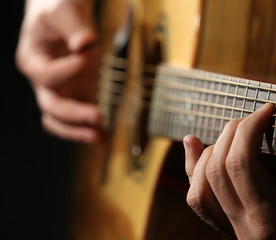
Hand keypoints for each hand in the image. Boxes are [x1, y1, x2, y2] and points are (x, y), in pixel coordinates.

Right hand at [16, 0, 101, 142]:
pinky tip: (108, 137)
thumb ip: (73, 26)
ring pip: (60, 121)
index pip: (45, 74)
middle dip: (74, 114)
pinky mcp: (75, 96)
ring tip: (102, 138)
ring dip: (80, 132)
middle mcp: (43, 81)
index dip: (65, 71)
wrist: (62, 17)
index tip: (87, 57)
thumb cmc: (58, 9)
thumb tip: (85, 44)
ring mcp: (60, 91)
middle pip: (51, 106)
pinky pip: (78, 120)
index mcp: (32, 59)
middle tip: (99, 116)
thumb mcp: (63, 10)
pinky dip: (90, 130)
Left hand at [184, 82, 275, 239]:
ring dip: (213, 146)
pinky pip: (196, 195)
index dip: (250, 129)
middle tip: (254, 119)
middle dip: (233, 132)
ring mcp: (227, 225)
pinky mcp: (221, 223)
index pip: (241, 164)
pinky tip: (194, 144)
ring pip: (200, 181)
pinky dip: (193, 165)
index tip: (267, 110)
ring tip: (233, 131)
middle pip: (218, 167)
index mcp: (268, 218)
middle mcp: (241, 224)